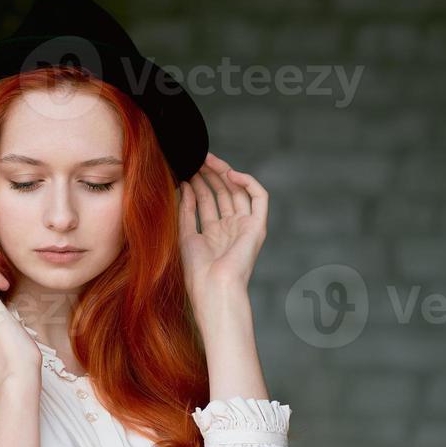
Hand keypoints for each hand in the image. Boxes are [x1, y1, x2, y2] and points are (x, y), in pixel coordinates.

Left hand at [178, 152, 268, 301]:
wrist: (214, 288)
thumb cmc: (197, 271)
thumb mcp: (186, 234)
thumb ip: (186, 210)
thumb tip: (186, 185)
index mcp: (214, 233)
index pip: (207, 200)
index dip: (198, 183)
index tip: (186, 168)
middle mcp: (231, 228)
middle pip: (222, 193)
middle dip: (210, 174)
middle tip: (196, 158)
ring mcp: (245, 226)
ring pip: (238, 191)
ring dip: (224, 174)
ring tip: (207, 160)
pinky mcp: (258, 226)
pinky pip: (259, 197)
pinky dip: (248, 182)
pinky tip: (230, 174)